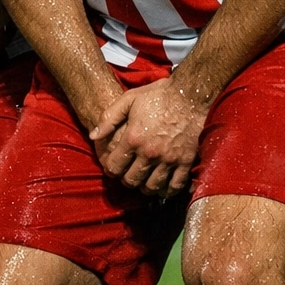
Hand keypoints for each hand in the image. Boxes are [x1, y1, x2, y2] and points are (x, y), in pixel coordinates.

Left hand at [89, 77, 206, 197]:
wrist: (190, 94)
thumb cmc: (159, 94)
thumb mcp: (129, 99)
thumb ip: (109, 118)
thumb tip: (93, 136)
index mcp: (133, 138)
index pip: (114, 167)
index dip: (111, 170)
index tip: (114, 167)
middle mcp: (149, 152)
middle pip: (131, 180)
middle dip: (126, 179)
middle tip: (129, 174)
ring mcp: (168, 159)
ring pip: (151, 187)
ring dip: (145, 186)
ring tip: (144, 180)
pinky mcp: (185, 161)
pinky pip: (175, 186)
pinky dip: (167, 190)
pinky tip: (163, 186)